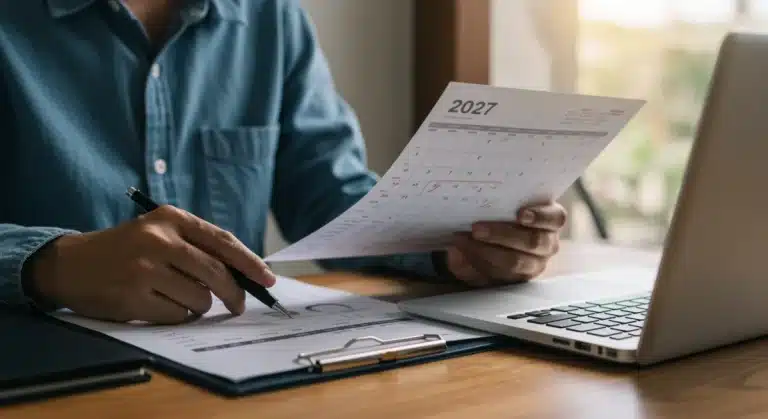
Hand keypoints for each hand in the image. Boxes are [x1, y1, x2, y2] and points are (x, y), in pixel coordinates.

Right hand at [25, 206, 275, 323]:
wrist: (71, 264)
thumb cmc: (126, 249)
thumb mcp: (159, 231)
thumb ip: (197, 246)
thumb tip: (245, 275)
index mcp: (171, 218)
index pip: (223, 242)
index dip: (250, 263)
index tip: (268, 279)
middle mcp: (159, 240)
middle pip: (216, 273)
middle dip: (233, 294)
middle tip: (237, 305)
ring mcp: (144, 269)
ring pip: (199, 299)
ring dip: (198, 305)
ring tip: (176, 295)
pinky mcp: (132, 297)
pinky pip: (177, 315)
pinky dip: (177, 315)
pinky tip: (158, 304)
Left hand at [444, 202, 566, 286]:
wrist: (494, 235)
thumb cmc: (505, 214)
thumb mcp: (500, 206)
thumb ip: (491, 205)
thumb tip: (475, 218)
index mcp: (550, 221)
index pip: (555, 218)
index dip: (540, 216)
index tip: (521, 214)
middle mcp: (547, 245)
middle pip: (532, 242)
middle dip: (502, 234)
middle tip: (476, 228)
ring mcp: (533, 265)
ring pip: (514, 262)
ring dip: (485, 252)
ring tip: (462, 242)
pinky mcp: (513, 281)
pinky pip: (496, 278)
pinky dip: (473, 267)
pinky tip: (457, 256)